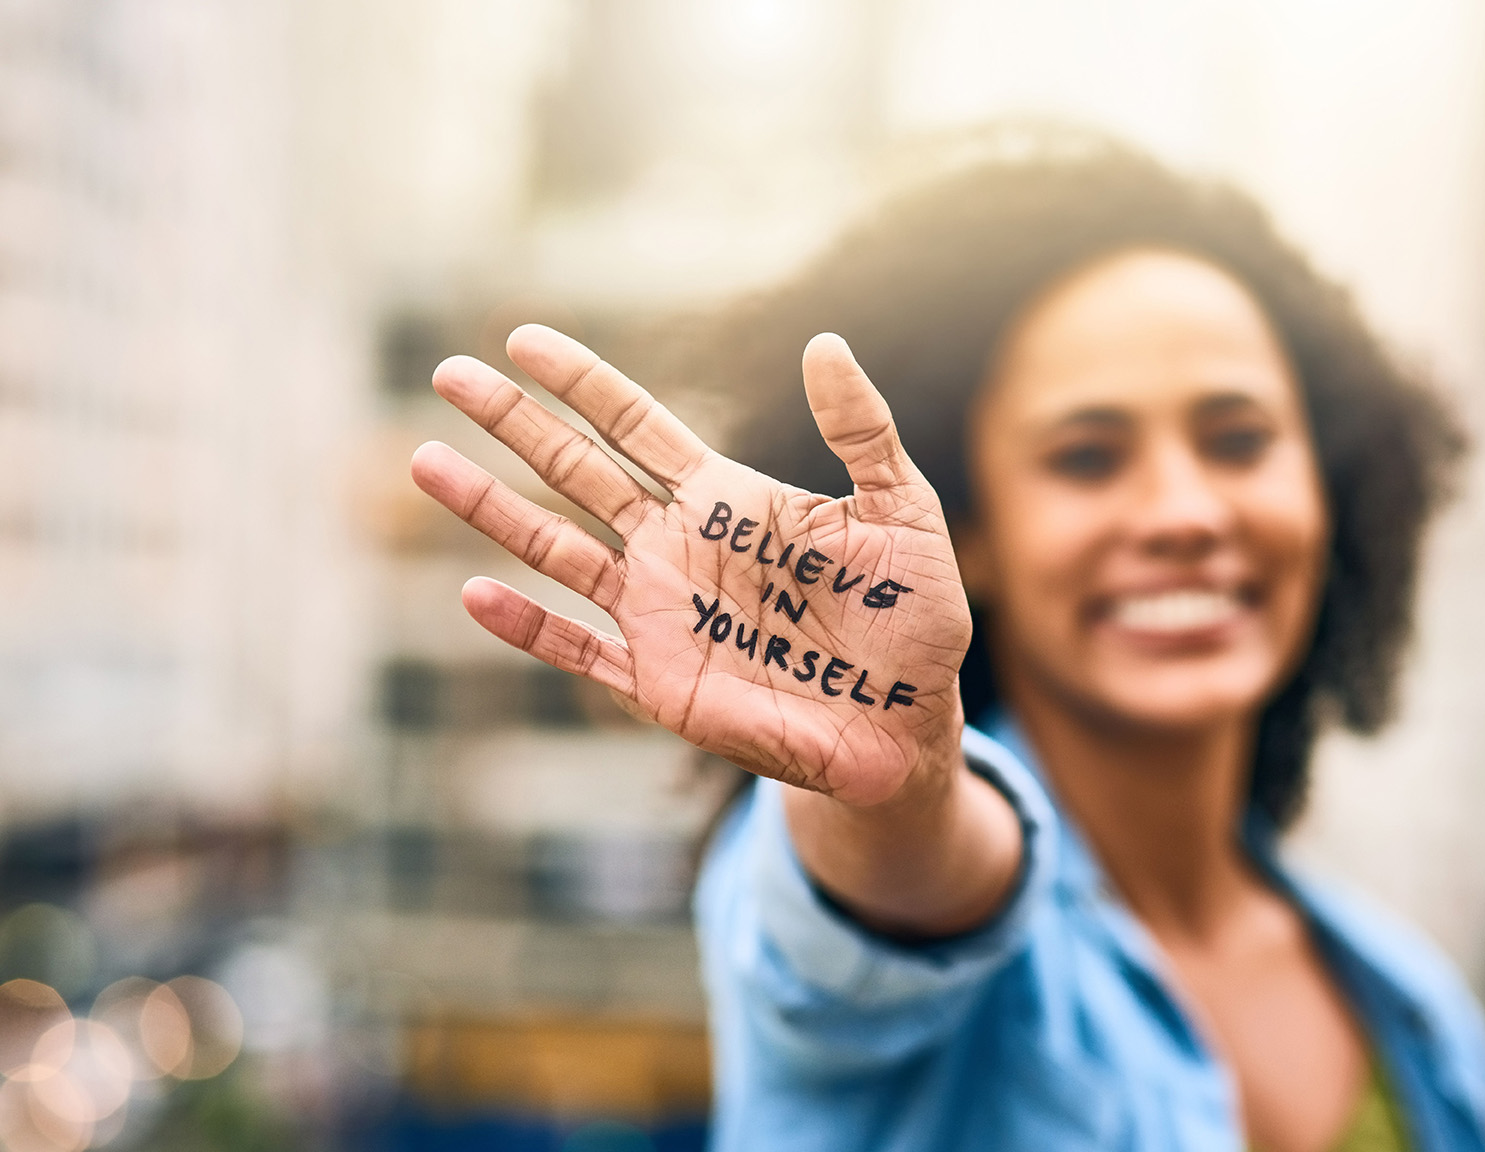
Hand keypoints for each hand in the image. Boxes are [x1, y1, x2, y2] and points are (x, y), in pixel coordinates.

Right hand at [411, 325, 971, 805]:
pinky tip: (476, 595)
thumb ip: (862, 430)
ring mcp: (659, 615)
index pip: (636, 425)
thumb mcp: (904, 511)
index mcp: (726, 501)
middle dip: (513, 424)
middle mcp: (677, 549)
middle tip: (448, 373)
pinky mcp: (658, 684)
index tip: (522, 340)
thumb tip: (825, 340)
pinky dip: (528, 627)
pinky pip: (579, 651)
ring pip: (556, 550)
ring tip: (427, 461)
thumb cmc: (914, 616)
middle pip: (576, 472)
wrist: (911, 722)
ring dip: (492, 509)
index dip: (581, 382)